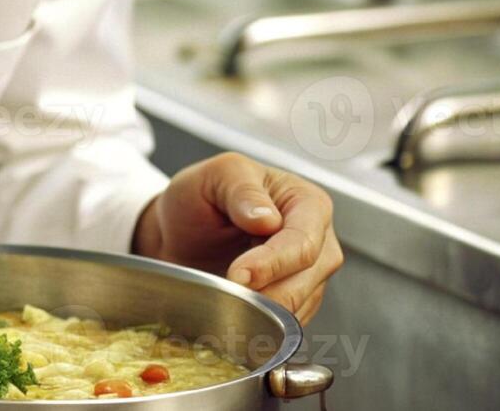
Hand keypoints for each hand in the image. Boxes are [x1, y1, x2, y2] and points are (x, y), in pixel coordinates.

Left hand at [131, 153, 341, 323]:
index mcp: (306, 201)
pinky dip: (261, 322)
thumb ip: (242, 190)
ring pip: (299, 306)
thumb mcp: (216, 176)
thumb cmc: (202, 197)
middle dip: (266, 292)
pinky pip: (287, 324)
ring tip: (226, 296)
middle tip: (227, 292)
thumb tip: (268, 218)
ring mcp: (309, 275)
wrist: (182, 232)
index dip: (272, 263)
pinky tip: (236, 309)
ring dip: (262, 310)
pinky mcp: (295, 302)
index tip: (237, 275)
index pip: (302, 242)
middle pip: (307, 279)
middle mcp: (318, 239)